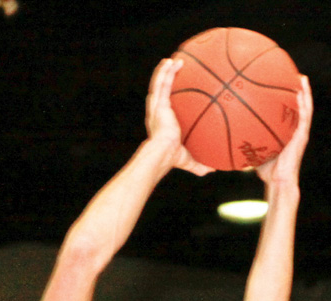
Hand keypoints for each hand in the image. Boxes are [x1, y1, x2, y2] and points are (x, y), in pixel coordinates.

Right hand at [145, 57, 213, 176]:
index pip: (164, 109)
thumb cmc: (171, 159)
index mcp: (162, 124)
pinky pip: (162, 83)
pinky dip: (166, 72)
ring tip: (171, 60)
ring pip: (158, 85)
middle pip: (160, 93)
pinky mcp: (159, 104)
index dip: (168, 100)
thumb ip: (199, 164)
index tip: (176, 93)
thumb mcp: (188, 160)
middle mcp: (157, 114)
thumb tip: (213, 170)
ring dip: (164, 72)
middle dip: (164, 81)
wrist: (161, 154)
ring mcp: (156, 108)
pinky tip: (172, 61)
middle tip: (173, 71)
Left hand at [257, 76, 312, 188]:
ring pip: (305, 107)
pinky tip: (302, 93)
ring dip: (304, 92)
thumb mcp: (254, 152)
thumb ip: (246, 143)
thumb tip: (228, 137)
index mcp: (286, 132)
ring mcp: (299, 132)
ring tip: (301, 78)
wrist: (278, 181)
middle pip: (297, 105)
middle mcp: (294, 129)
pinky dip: (304, 104)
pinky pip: (304, 116)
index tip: (279, 83)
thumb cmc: (266, 170)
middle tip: (291, 73)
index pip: (287, 111)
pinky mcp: (302, 136)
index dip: (285, 98)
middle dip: (295, 90)